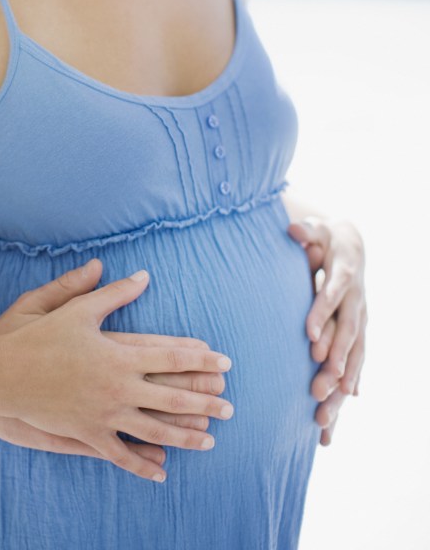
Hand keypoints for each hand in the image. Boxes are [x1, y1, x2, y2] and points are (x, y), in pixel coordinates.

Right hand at [0, 259, 231, 480]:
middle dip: (203, 400)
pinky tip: (162, 470)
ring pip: (153, 430)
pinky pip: (120, 453)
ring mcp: (102, 415)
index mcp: (116, 354)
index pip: (169, 357)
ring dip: (184, 434)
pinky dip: (142, 462)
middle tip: (231, 406)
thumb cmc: (35, 336)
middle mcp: (116, 387)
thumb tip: (141, 274)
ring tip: (209, 438)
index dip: (199, 359)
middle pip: (170, 397)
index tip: (224, 363)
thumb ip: (110, 292)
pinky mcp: (86, 434)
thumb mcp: (74, 308)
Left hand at [289, 218, 365, 444]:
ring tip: (322, 421)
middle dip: (334, 366)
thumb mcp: (318, 227)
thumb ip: (307, 231)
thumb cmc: (327, 237)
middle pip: (347, 337)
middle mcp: (356, 304)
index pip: (333, 296)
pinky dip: (342, 397)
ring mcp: (359, 323)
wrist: (351, 244)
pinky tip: (331, 426)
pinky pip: (352, 370)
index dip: (322, 315)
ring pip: (353, 361)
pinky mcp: (356, 338)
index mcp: (344, 276)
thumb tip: (295, 229)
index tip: (308, 338)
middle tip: (316, 392)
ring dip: (338, 391)